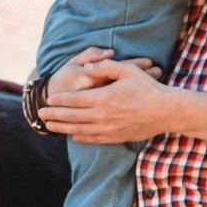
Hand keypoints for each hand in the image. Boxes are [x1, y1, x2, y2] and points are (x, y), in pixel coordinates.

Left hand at [38, 56, 180, 143]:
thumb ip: (104, 67)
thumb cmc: (148, 88)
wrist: (166, 111)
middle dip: (54, 115)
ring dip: (63, 128)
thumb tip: (85, 67)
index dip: (59, 100)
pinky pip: (93, 139)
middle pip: (72, 116)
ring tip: (50, 126)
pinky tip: (73, 136)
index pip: (74, 100)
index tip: (48, 99)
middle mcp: (102, 115)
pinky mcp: (116, 137)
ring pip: (79, 130)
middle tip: (40, 114)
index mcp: (103, 97)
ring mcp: (108, 128)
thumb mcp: (127, 70)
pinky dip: (81, 138)